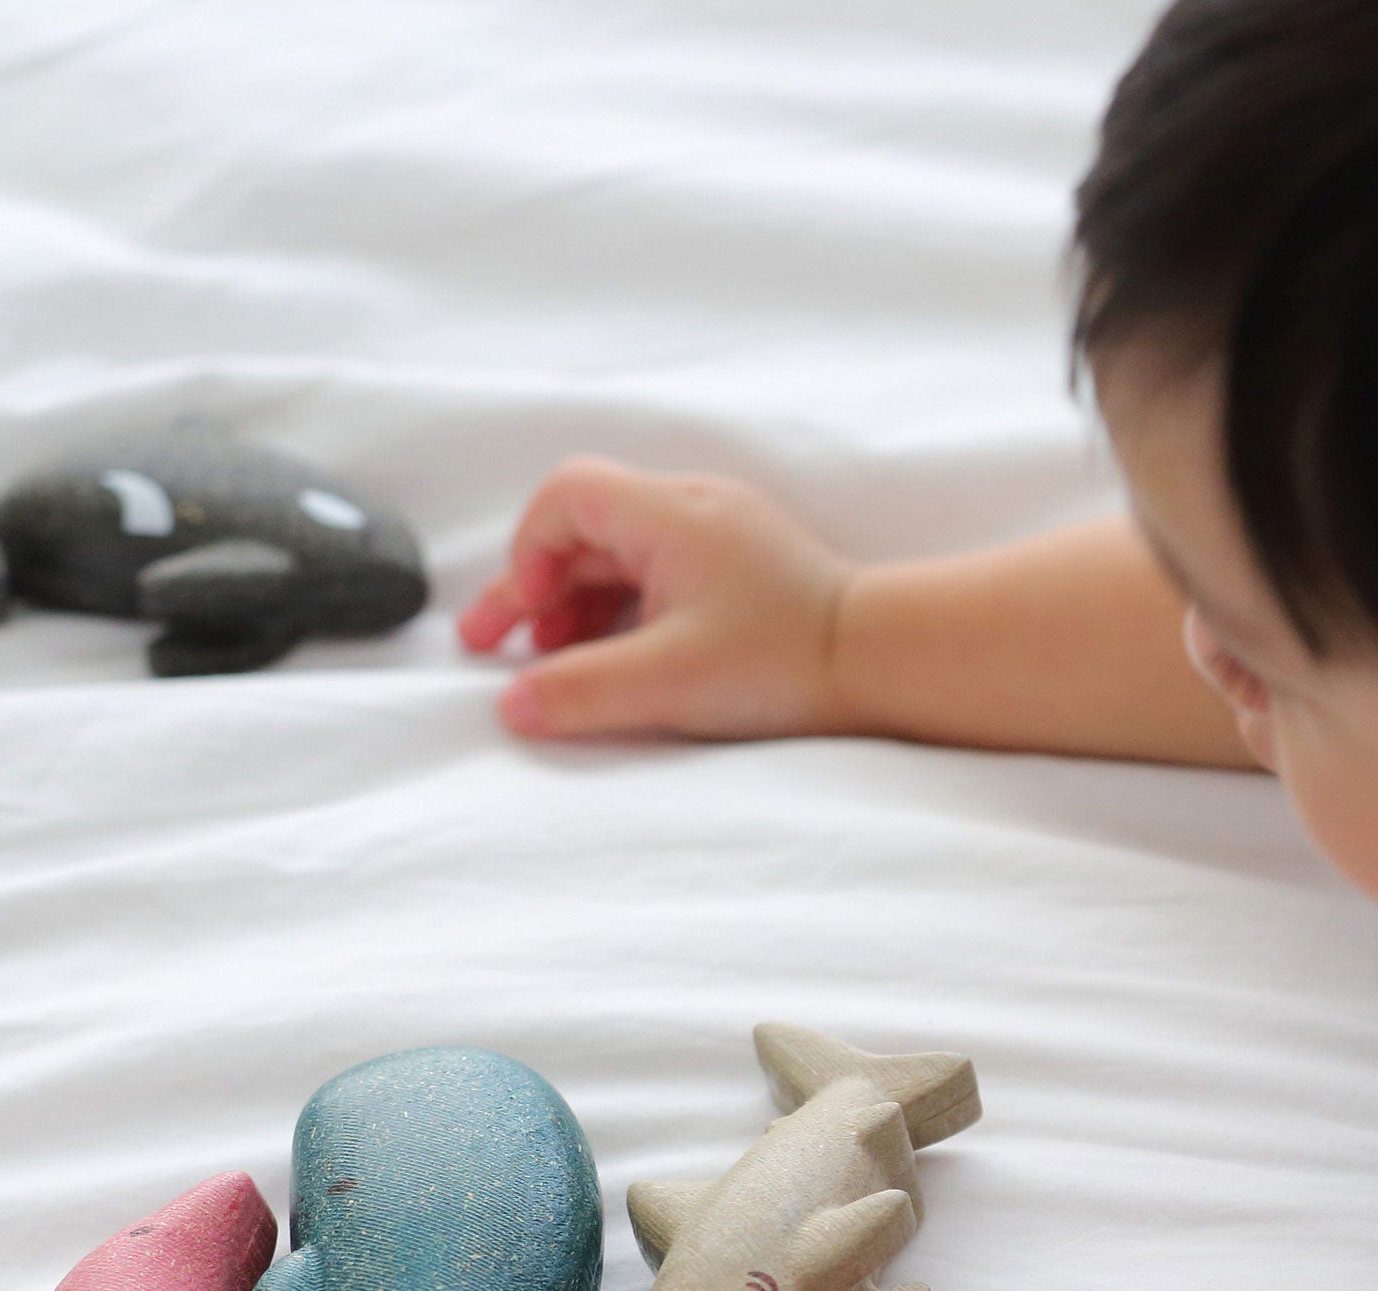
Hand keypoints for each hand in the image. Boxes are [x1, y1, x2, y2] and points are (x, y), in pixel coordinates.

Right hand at [457, 456, 857, 739]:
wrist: (881, 661)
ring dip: (573, 604)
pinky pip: (653, 574)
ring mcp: (717, 536)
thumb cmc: (786, 660)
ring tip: (551, 659)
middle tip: (496, 645)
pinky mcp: (736, 568)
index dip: (526, 553)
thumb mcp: (667, 682)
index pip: (565, 497)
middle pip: (582, 529)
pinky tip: (610, 657)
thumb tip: (512, 705)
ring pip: (616, 554)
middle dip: (534, 587)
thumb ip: (580, 692)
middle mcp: (691, 509)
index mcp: (669, 514)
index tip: (525, 617)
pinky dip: (617, 610)